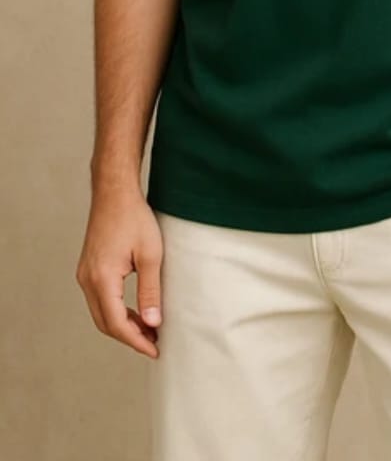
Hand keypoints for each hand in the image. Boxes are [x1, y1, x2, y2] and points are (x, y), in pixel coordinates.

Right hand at [75, 188, 163, 358]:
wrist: (114, 192)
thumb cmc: (134, 218)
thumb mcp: (150, 255)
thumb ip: (151, 290)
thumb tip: (153, 322)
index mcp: (102, 279)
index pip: (117, 323)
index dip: (136, 340)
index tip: (155, 349)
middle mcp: (87, 280)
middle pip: (105, 323)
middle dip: (130, 337)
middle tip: (154, 343)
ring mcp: (85, 274)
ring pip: (101, 313)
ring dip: (123, 325)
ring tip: (148, 330)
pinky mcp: (88, 268)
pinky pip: (100, 299)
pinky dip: (116, 311)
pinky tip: (135, 311)